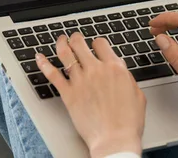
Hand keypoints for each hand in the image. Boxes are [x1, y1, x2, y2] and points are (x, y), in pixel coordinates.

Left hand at [37, 33, 145, 156]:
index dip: (97, 43)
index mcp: (115, 68)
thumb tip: (121, 72)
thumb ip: (127, 78)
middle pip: (80, 44)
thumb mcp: (137, 94)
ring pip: (65, 54)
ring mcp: (80, 80)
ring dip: (61, 43)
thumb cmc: (128, 122)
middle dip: (77, 38)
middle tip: (75, 38)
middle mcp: (96, 70)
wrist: (114, 139)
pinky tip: (39, 58)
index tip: (96, 46)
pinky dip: (44, 64)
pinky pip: (52, 74)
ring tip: (60, 40)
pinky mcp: (68, 94)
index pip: (101, 43)